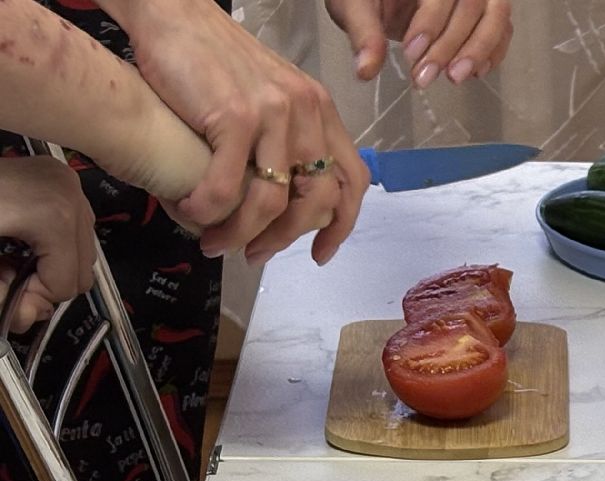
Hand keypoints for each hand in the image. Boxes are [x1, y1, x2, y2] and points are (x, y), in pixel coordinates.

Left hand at [0, 157, 95, 332]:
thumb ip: (0, 296)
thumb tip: (26, 317)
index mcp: (53, 216)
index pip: (67, 283)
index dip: (34, 296)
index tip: (6, 287)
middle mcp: (69, 196)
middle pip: (81, 270)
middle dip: (44, 282)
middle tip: (9, 275)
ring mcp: (67, 184)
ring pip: (81, 251)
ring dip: (49, 263)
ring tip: (12, 255)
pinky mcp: (60, 179)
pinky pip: (73, 228)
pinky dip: (49, 243)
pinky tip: (20, 238)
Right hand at [101, 0, 369, 265]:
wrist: (174, 16)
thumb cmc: (214, 60)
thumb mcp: (270, 96)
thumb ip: (287, 138)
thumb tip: (286, 194)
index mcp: (321, 111)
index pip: (351, 181)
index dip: (341, 224)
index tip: (321, 253)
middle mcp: (306, 112)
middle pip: (316, 201)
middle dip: (285, 239)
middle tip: (255, 255)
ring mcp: (274, 114)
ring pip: (273, 201)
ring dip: (242, 233)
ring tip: (215, 242)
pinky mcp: (235, 115)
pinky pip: (229, 186)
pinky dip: (209, 209)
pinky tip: (192, 212)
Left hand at [326, 0, 512, 86]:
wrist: (379, 0)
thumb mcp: (354, 7)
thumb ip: (364, 34)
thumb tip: (366, 69)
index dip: (430, 23)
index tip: (411, 53)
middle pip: (473, 4)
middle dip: (450, 45)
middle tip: (425, 77)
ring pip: (496, 15)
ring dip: (478, 51)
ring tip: (454, 78)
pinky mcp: (485, 12)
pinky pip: (502, 29)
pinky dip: (493, 52)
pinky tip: (474, 73)